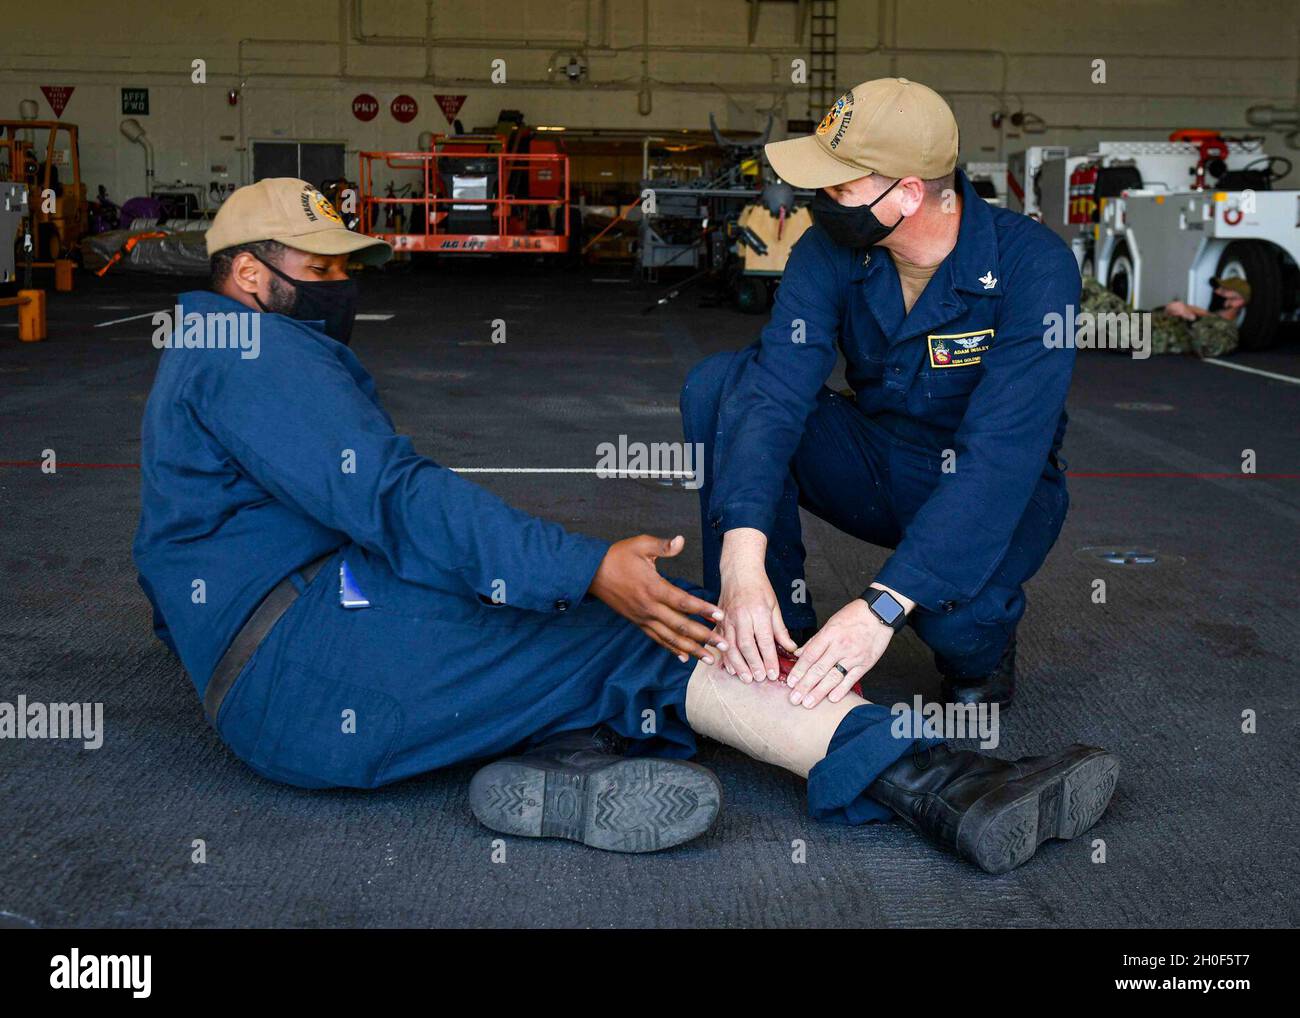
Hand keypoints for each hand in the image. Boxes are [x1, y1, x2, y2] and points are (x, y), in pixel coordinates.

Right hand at [590, 535, 726, 664]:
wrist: (592, 573)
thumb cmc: (618, 556)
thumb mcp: (640, 544)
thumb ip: (662, 545)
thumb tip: (681, 540)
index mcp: (653, 588)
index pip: (683, 602)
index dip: (702, 610)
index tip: (720, 616)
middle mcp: (649, 607)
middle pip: (681, 626)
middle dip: (704, 637)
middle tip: (724, 644)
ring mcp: (643, 618)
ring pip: (671, 638)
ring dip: (691, 649)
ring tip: (709, 658)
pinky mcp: (638, 623)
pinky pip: (657, 639)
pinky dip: (671, 649)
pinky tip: (684, 658)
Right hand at [717, 532, 795, 682]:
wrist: (739, 571)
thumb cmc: (759, 587)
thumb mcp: (774, 606)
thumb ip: (780, 630)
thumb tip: (791, 649)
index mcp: (759, 612)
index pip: (765, 640)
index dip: (769, 659)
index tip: (773, 673)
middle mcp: (742, 616)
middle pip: (746, 645)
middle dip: (753, 664)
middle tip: (760, 679)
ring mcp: (727, 619)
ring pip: (730, 646)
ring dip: (738, 664)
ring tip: (746, 678)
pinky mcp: (719, 621)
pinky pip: (720, 642)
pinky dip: (724, 656)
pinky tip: (730, 668)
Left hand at [786, 598, 894, 707]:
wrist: (881, 612)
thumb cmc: (854, 615)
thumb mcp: (831, 622)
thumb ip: (815, 640)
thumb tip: (798, 653)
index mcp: (829, 634)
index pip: (810, 655)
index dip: (799, 670)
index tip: (790, 682)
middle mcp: (840, 646)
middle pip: (819, 669)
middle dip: (805, 686)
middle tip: (794, 699)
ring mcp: (853, 656)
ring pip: (833, 677)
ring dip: (819, 692)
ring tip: (808, 703)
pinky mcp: (865, 663)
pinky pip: (852, 679)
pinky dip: (842, 690)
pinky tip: (832, 698)